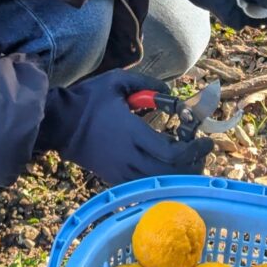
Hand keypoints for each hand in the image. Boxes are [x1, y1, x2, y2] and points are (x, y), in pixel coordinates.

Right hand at [34, 70, 212, 184]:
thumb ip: (148, 83)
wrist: (60, 123)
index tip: (206, 142)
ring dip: (178, 176)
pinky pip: (144, 186)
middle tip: (202, 154)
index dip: (194, 150)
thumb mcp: (118, 81)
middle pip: (170, 173)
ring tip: (190, 162)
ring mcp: (121, 171)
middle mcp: (129, 158)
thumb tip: (170, 91)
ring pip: (158, 184)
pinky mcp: (114, 178)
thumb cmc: (89, 99)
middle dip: (192, 166)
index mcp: (133, 134)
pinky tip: (169, 169)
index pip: (172, 153)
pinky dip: (161, 180)